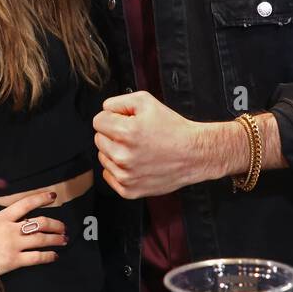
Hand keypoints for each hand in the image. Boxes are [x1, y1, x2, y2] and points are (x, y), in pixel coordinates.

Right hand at [0, 191, 67, 275]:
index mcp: (1, 218)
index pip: (26, 203)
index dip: (41, 198)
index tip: (53, 196)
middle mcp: (10, 229)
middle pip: (40, 222)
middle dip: (55, 224)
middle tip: (63, 227)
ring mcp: (14, 245)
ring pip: (42, 239)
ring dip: (56, 239)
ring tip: (63, 240)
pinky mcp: (14, 260)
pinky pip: (37, 257)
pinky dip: (48, 256)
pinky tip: (54, 256)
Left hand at [93, 90, 214, 197]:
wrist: (194, 154)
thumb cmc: (174, 130)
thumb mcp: (146, 102)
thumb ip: (118, 102)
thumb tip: (105, 110)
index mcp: (125, 132)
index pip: (98, 121)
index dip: (112, 118)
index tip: (124, 121)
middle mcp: (123, 156)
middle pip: (99, 139)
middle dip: (113, 134)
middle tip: (134, 135)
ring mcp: (125, 175)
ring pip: (103, 157)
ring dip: (115, 152)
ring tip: (138, 149)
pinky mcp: (128, 190)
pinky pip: (109, 176)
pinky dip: (119, 169)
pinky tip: (136, 163)